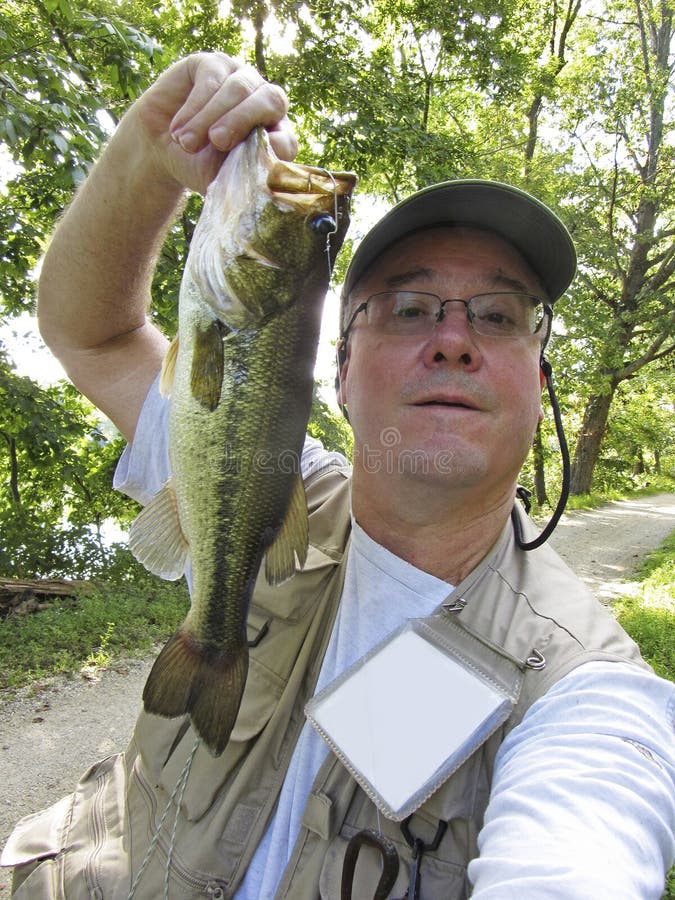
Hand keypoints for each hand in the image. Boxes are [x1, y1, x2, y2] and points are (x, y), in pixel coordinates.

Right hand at [133, 52, 297, 193]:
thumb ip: (242, 176)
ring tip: (187, 144)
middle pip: (271, 100)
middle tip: (217, 142)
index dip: (277, 147)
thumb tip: (260, 181)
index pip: (288, 138)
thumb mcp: (220, 178)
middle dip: (242, 121)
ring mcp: (241, 78)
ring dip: (209, 118)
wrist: (160, 148)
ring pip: (238, 89)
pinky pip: (212, 79)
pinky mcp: (214, 64)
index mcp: (274, 135)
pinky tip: (178, 130)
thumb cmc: (198, 166)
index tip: (254, 161)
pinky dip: (194, 107)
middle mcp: (263, 102)